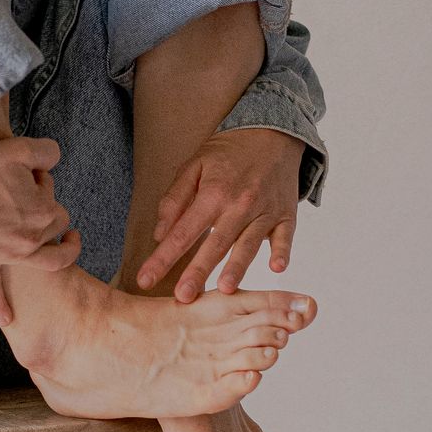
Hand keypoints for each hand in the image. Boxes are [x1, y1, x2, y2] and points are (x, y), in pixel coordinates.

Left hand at [135, 127, 304, 301]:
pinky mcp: (286, 215)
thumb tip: (160, 234)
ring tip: (225, 289)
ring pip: (248, 244)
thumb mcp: (194, 165)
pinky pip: (285, 236)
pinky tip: (276, 267)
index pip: (182, 233)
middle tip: (183, 297)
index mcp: (212, 194)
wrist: (272, 133)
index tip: (145, 279)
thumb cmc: (228, 153)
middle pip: (214, 244)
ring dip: (238, 267)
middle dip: (198, 272)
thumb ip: (175, 199)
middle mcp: (238, 205)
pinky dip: (281, 251)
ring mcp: (264, 211)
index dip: (163, 258)